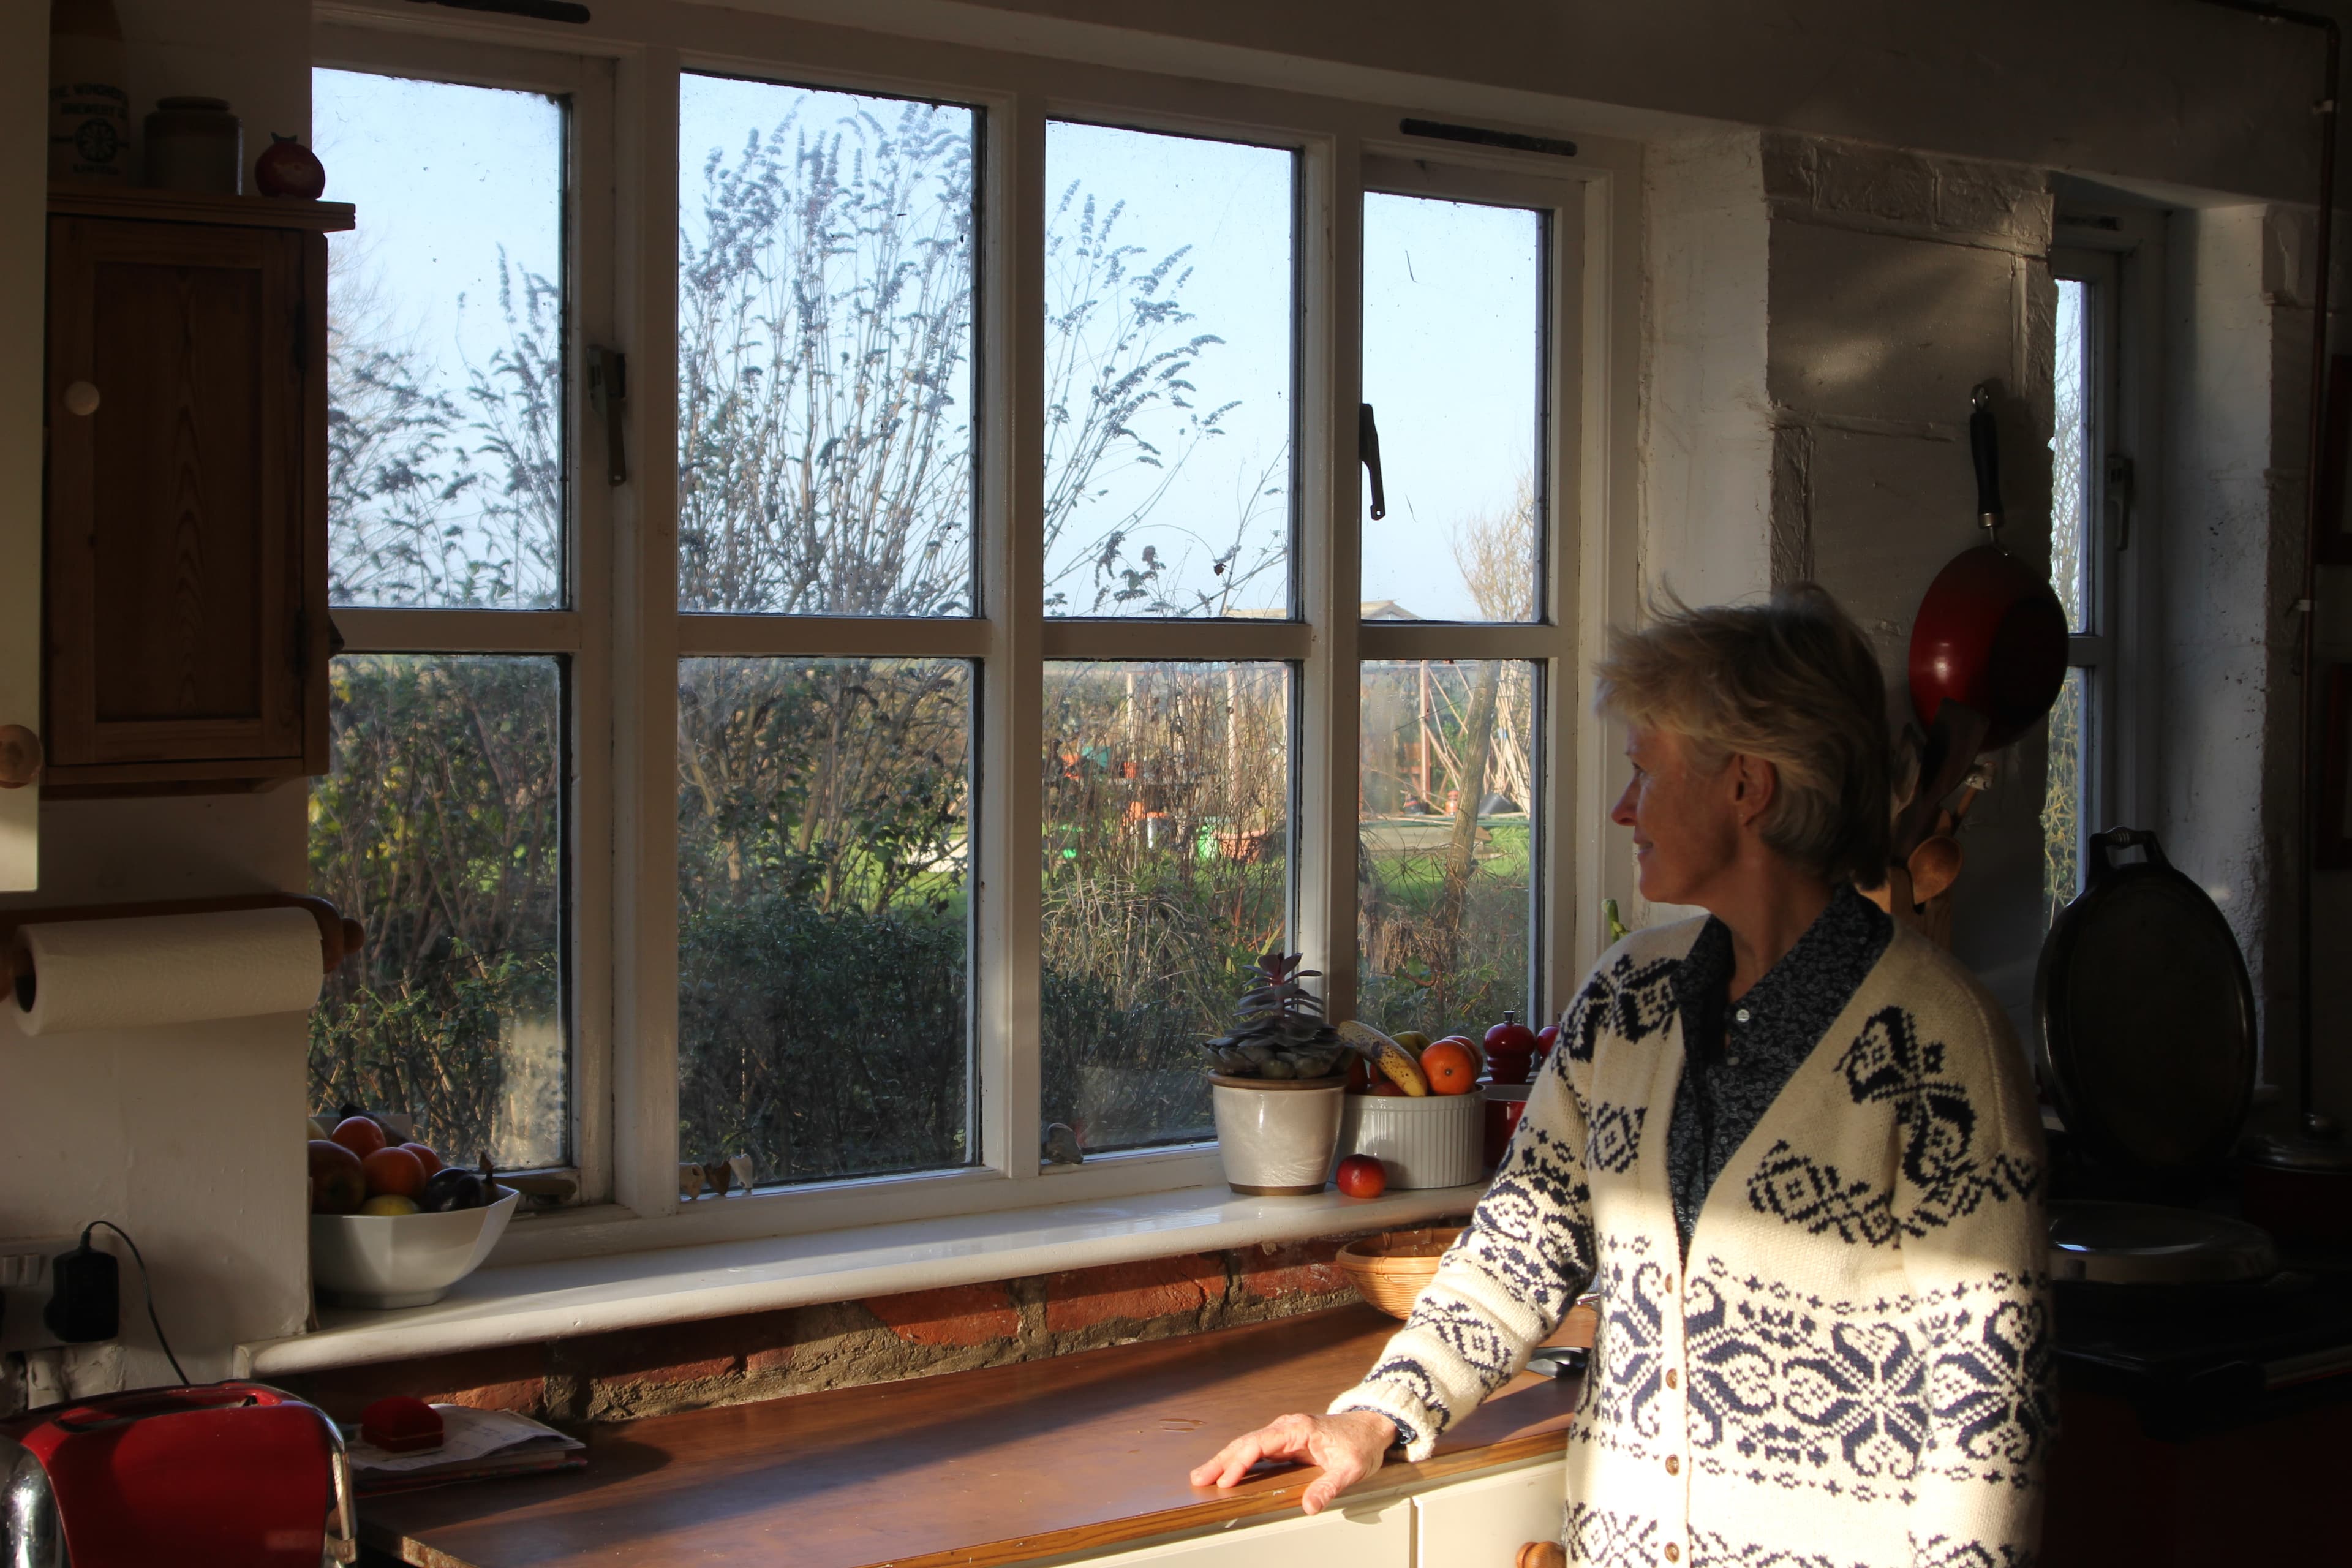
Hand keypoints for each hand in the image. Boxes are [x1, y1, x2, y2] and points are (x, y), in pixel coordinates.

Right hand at [1188, 1410, 1397, 1515]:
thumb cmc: (1361, 1444)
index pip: (1260, 1444)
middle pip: (1246, 1442)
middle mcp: (1286, 1428)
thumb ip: (1329, 1487)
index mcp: (1298, 1429)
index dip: (1240, 1462)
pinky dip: (1240, 1460)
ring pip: (1248, 1445)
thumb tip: (1309, 1506)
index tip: (1225, 1479)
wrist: (1372, 1426)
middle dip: (1221, 1460)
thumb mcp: (1351, 1469)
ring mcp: (1285, 1433)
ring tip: (1205, 1475)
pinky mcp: (1287, 1441)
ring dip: (1226, 1460)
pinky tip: (1229, 1471)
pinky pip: (1257, 1450)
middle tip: (1198, 1477)